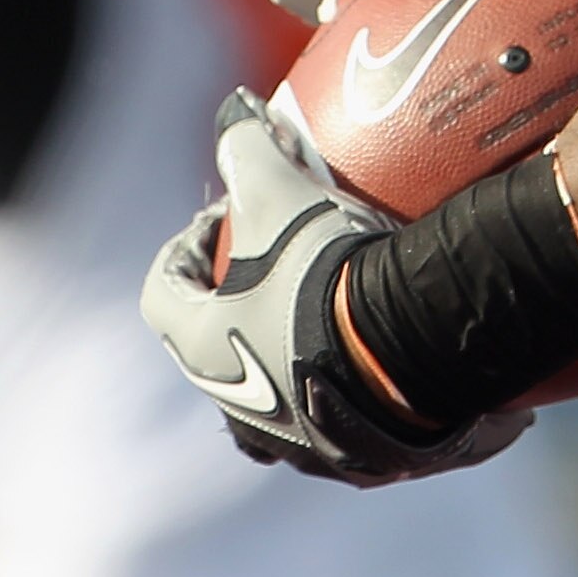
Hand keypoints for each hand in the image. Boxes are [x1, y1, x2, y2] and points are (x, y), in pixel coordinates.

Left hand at [140, 93, 529, 483]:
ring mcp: (304, 443)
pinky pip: (367, 428)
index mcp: (206, 350)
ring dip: (306, 366)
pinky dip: (379, 398)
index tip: (215, 225)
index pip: (162, 297)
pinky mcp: (368, 462)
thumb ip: (249, 149)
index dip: (180, 256)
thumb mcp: (281, 193)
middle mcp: (243, 410)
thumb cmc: (326, 274)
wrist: (410, 354)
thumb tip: (233, 114)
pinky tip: (414, 365)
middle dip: (247, 318)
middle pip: (224, 360)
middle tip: (285, 273)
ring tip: (348, 323)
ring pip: (290, 405)